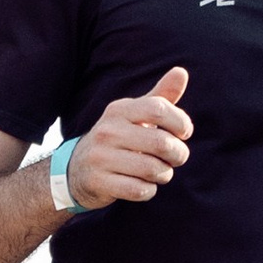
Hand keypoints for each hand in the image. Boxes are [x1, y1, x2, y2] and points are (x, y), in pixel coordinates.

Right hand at [62, 66, 192, 209]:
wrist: (78, 169)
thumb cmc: (119, 139)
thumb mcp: (135, 116)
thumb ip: (160, 97)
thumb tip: (181, 72)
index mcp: (119, 110)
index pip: (159, 108)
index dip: (180, 122)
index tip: (184, 133)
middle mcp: (108, 131)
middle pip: (161, 142)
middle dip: (178, 154)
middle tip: (176, 158)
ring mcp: (100, 157)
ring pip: (153, 169)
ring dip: (164, 174)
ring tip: (160, 172)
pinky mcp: (99, 182)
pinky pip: (139, 190)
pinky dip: (149, 190)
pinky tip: (144, 185)